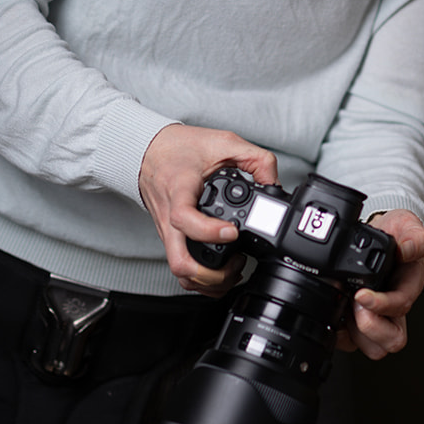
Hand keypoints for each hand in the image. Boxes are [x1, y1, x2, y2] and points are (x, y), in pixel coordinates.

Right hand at [138, 124, 277, 291]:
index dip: (208, 231)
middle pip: (180, 262)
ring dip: (208, 282)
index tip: (232, 231)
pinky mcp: (171, 239)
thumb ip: (254, 159)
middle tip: (237, 263)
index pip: (184, 218)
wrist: (149, 151)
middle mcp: (169, 217)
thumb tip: (274, 184)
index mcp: (179, 191)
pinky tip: (221, 270)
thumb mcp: (223, 142)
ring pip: (180, 273)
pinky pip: (181, 268)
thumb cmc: (180, 148)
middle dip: (211, 275)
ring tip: (233, 271)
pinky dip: (201, 279)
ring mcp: (168, 232)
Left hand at [338, 210, 423, 360]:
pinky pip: (350, 342)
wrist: (383, 234)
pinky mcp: (357, 320)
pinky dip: (339, 335)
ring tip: (344, 307)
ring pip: (372, 346)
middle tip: (354, 305)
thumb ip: (415, 238)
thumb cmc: (398, 235)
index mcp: (409, 288)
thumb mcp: (410, 227)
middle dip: (370, 327)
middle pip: (392, 340)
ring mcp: (377, 317)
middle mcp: (394, 308)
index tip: (362, 294)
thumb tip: (407, 250)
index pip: (401, 308)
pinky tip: (333, 314)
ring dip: (354, 332)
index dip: (381, 305)